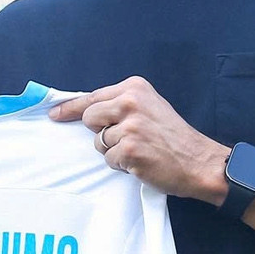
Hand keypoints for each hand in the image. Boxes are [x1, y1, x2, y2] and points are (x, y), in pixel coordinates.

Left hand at [49, 77, 229, 204]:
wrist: (199, 161)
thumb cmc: (174, 137)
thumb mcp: (150, 107)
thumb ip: (122, 105)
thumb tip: (85, 111)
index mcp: (134, 88)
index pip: (92, 97)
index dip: (71, 108)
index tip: (55, 114)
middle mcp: (130, 103)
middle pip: (89, 118)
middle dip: (101, 132)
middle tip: (126, 138)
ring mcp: (129, 126)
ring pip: (98, 143)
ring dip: (114, 151)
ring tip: (140, 150)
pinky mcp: (129, 150)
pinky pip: (109, 160)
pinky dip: (122, 165)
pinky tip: (142, 162)